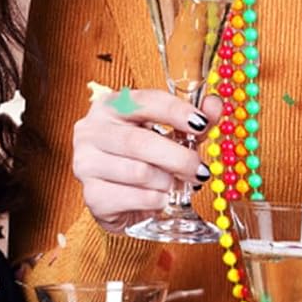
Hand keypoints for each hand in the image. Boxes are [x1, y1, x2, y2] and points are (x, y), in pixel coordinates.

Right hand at [71, 88, 222, 230]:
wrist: (120, 200)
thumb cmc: (145, 159)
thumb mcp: (171, 135)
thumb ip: (193, 122)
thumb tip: (215, 105)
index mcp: (110, 107)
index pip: (144, 102)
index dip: (175, 111)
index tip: (201, 124)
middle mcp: (91, 131)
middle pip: (140, 142)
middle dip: (178, 158)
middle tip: (200, 170)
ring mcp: (86, 163)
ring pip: (139, 172)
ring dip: (167, 181)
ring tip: (175, 184)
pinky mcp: (92, 196)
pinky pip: (134, 198)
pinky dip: (155, 200)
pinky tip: (160, 198)